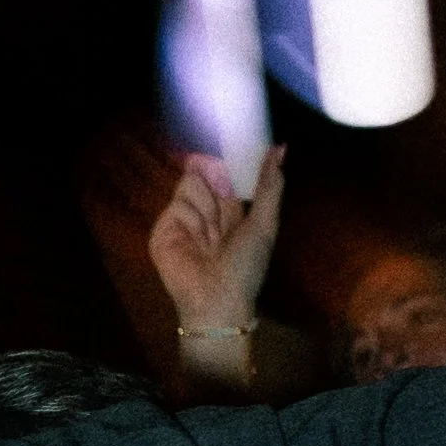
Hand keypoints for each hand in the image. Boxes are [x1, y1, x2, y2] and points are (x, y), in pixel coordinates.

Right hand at [148, 149, 283, 337]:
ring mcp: (183, 220)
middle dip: (216, 176)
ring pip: (189, 184)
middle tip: (225, 189)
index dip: (228, 162)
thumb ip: (270, 185)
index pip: (226, 175)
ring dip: (206, 203)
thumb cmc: (246, 266)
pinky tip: (198, 237)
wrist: (218, 300)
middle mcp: (206, 212)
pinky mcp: (164, 229)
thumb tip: (281, 147)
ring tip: (213, 232)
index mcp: (231, 211)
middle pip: (204, 174)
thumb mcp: (264, 223)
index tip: (233, 145)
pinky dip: (191, 217)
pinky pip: (177, 204)